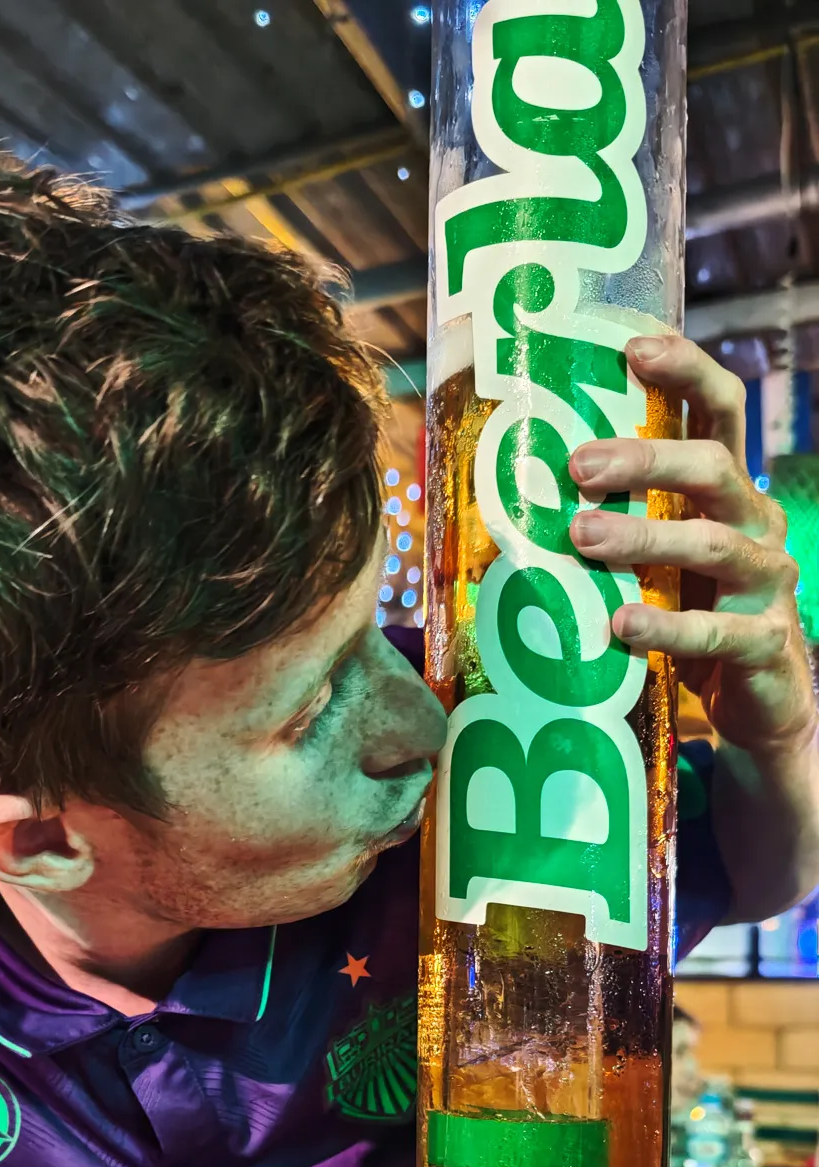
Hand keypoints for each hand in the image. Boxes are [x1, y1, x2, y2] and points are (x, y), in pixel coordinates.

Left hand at [567, 334, 817, 759]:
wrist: (757, 704)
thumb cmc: (691, 616)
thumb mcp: (658, 561)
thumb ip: (617, 522)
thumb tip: (513, 491)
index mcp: (731, 491)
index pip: (721, 409)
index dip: (686, 370)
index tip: (632, 348)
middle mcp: (758, 522)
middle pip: (714, 466)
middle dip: (645, 459)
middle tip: (578, 466)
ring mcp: (768, 582)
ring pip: (712, 542)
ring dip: (644, 535)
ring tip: (583, 538)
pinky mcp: (766, 643)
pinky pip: (717, 632)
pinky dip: (667, 629)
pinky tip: (621, 627)